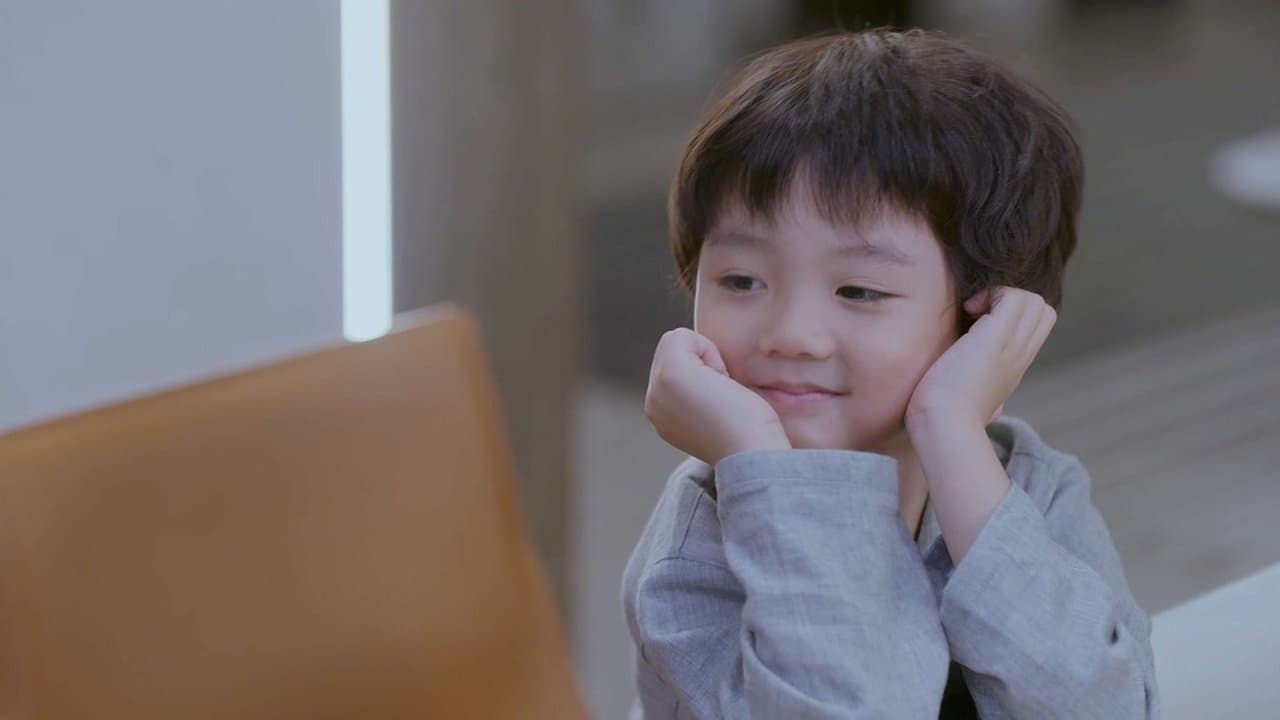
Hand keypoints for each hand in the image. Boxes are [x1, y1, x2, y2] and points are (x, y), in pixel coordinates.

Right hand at [644, 328, 790, 464]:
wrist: (754, 455)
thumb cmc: (750, 434)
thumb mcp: (715, 411)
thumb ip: (701, 392)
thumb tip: (708, 371)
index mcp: (663, 415)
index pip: (674, 367)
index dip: (704, 372)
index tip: (722, 402)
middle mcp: (653, 403)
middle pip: (671, 350)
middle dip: (702, 362)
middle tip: (723, 395)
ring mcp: (656, 390)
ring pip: (675, 342)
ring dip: (705, 358)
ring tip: (720, 391)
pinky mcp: (669, 375)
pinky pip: (681, 335)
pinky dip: (707, 350)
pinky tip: (720, 382)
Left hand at [906, 287, 1056, 429]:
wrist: (943, 426)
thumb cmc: (945, 416)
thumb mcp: (966, 397)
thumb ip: (973, 387)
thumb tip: (973, 397)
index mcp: (1013, 368)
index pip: (1035, 327)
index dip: (1013, 314)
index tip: (979, 324)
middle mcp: (1020, 356)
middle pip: (1042, 310)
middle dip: (1011, 300)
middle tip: (976, 315)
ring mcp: (1013, 347)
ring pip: (1034, 301)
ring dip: (1002, 295)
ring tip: (973, 312)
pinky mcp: (997, 338)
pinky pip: (1013, 297)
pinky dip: (992, 293)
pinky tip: (968, 310)